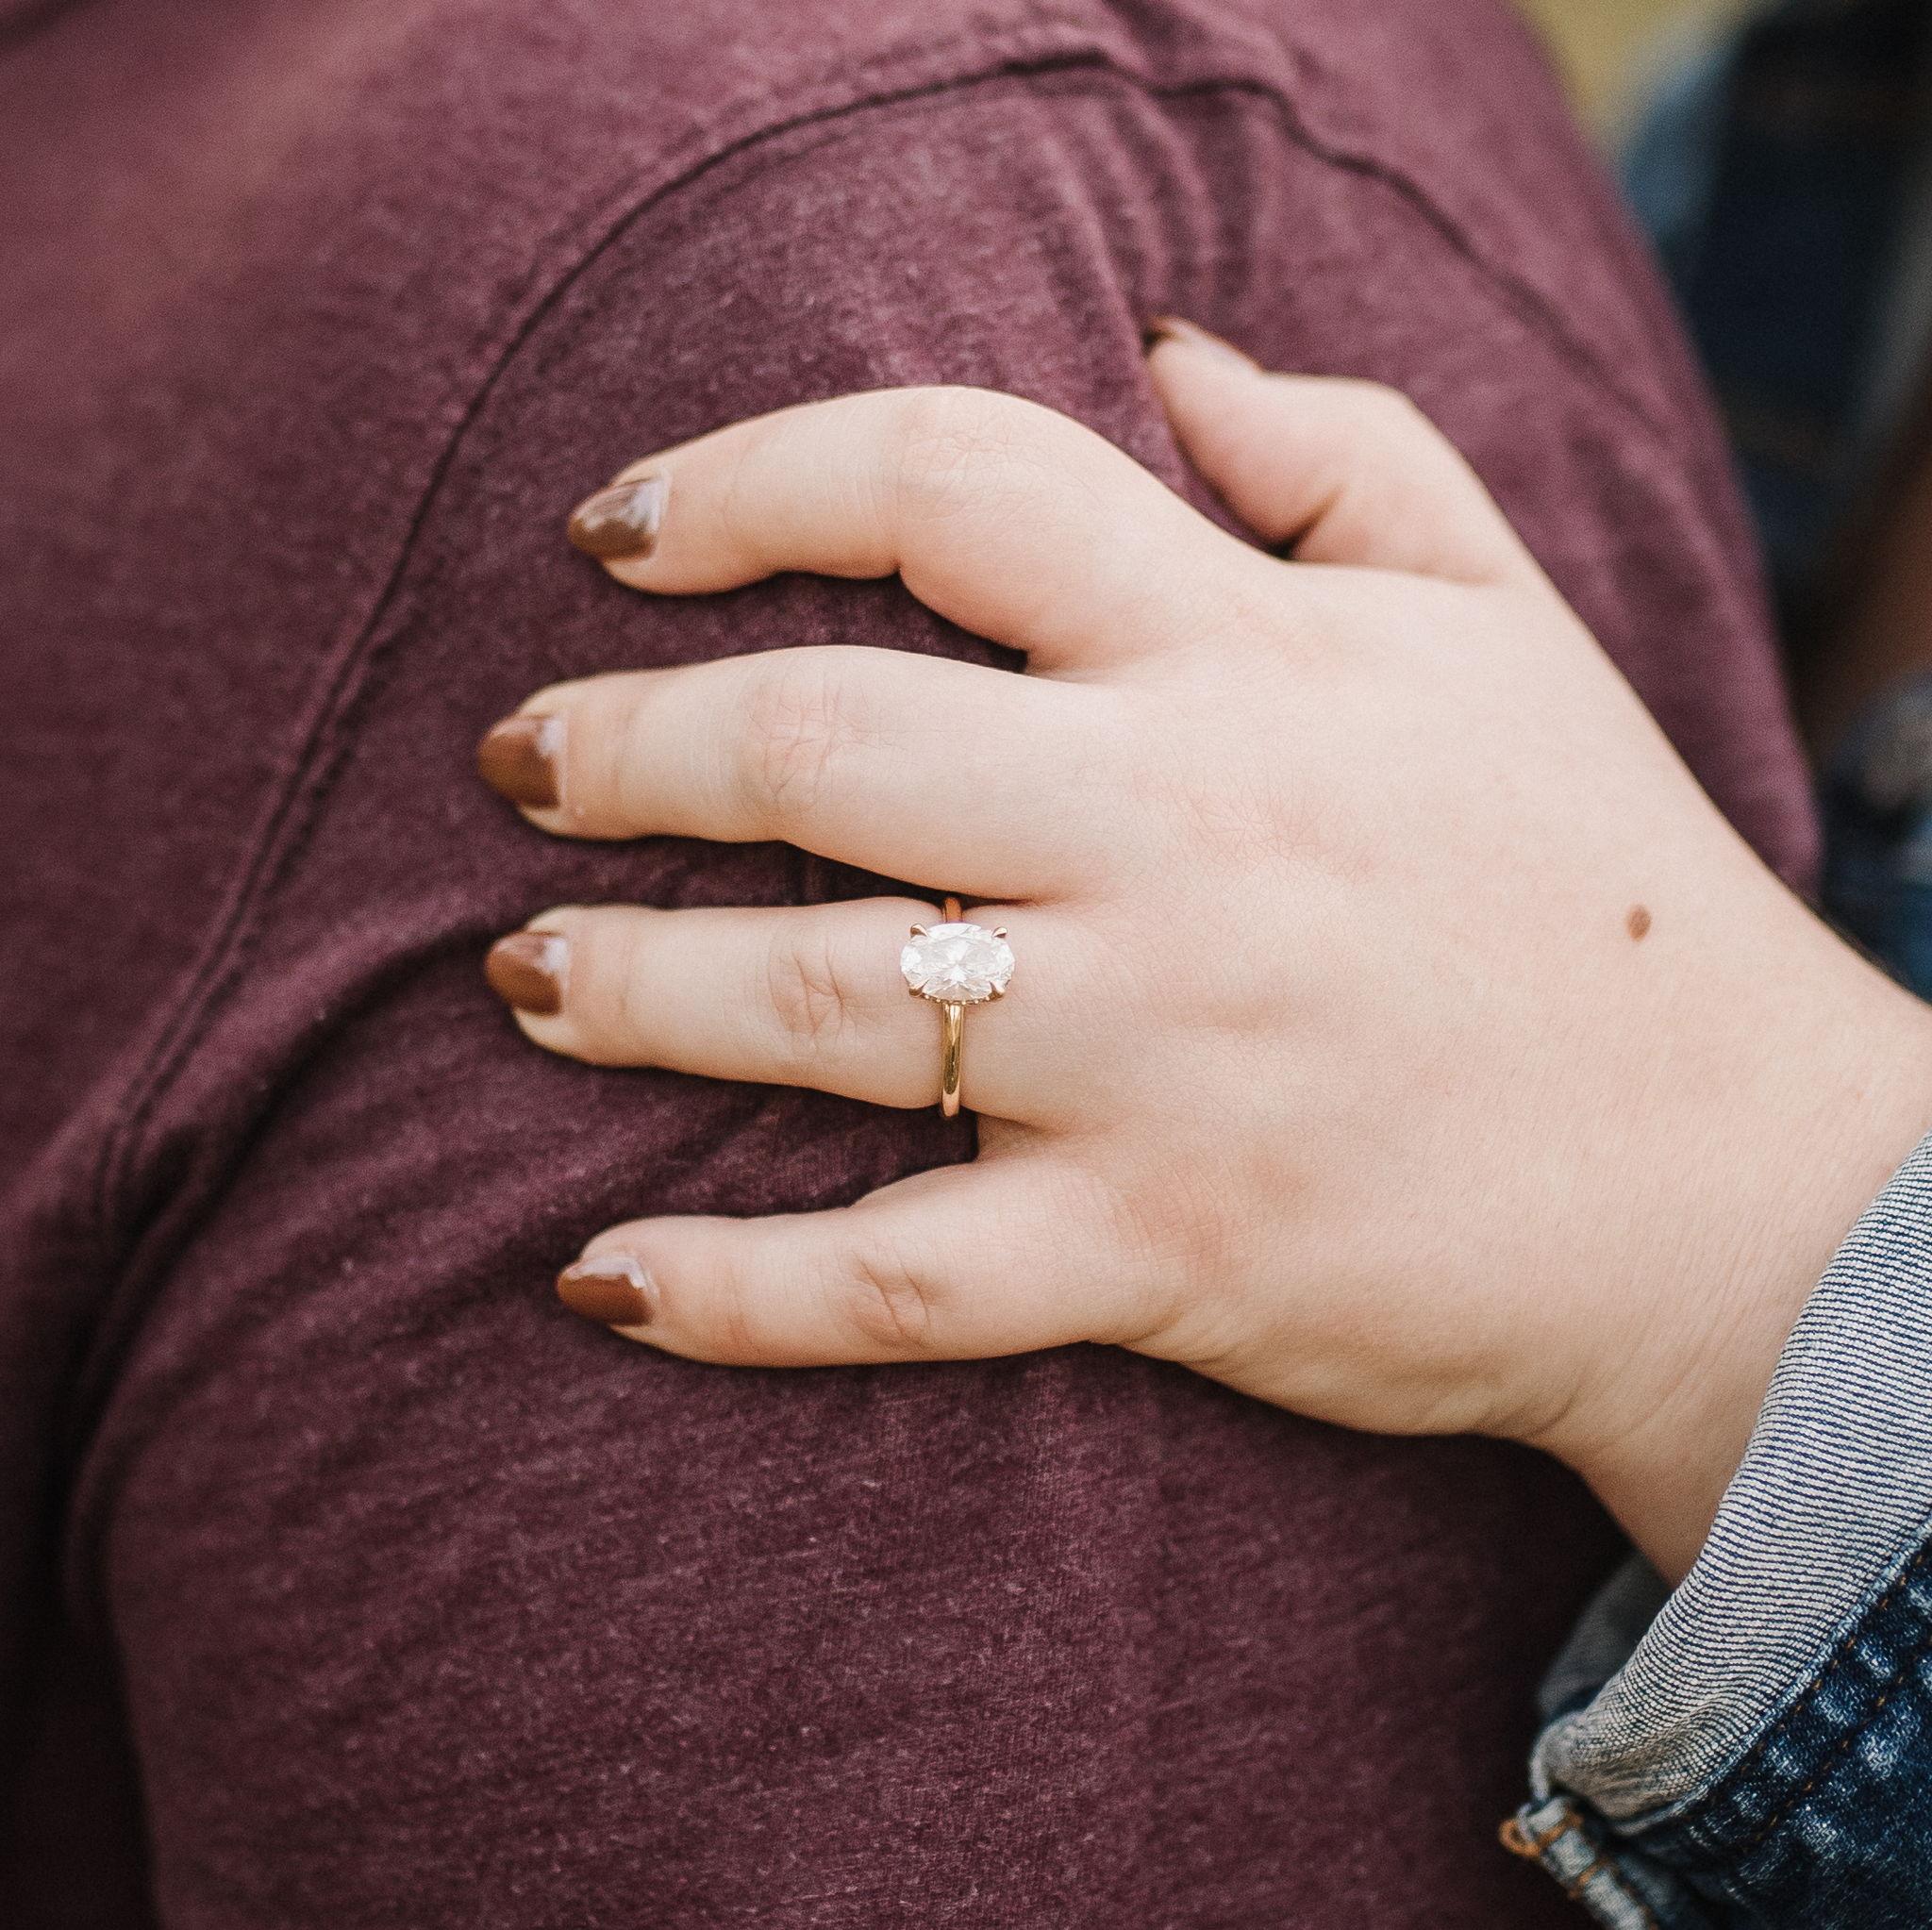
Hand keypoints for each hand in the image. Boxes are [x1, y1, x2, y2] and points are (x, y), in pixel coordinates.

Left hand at [477, 326, 1931, 1579]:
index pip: (949, 484)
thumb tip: (1165, 346)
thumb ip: (1343, 449)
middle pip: (819, 746)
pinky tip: (596, 1281)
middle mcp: (1183, 837)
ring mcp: (1164, 1057)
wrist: (1738, 1189)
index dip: (748, 477)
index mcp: (1250, 659)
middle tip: (515, 765)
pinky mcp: (1163, 1253)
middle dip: (618, 749)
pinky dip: (731, 1293)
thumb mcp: (1500, 618)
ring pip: (822, 1009)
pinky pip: (898, 1282)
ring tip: (521, 979)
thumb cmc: (1597, 887)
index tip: (621, 530)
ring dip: (624, 990)